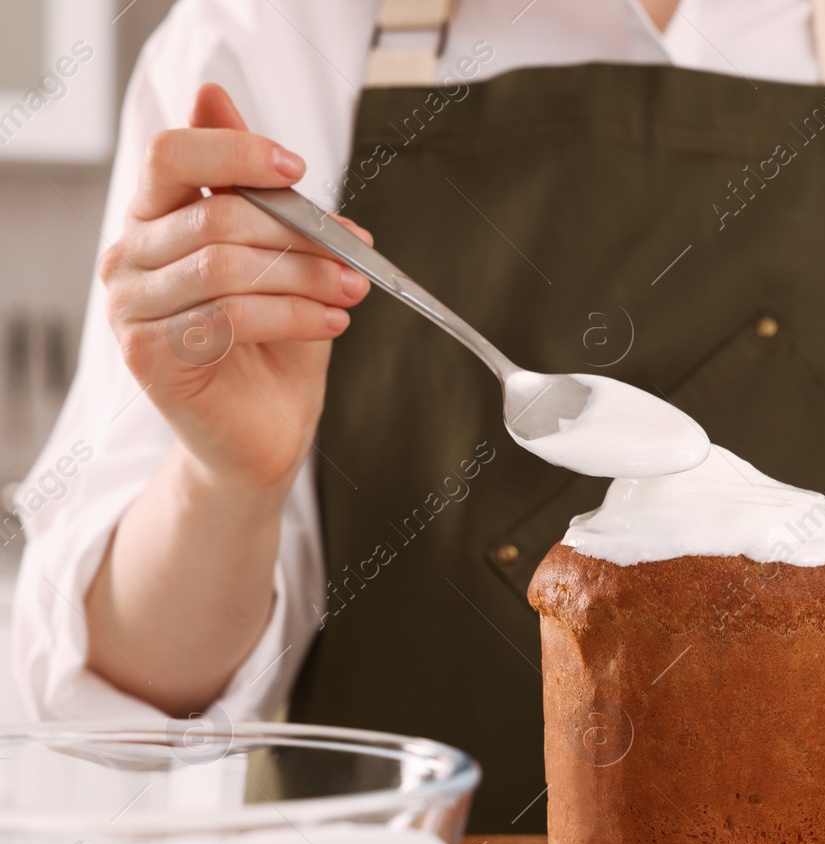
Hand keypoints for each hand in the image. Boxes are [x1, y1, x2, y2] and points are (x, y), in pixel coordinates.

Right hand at [101, 83, 372, 497]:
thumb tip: (214, 94)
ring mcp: (130, 308)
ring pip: (226, 267)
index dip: (235, 152)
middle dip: (301, 233)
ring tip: (353, 291)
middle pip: (216, 215)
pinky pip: (228, 317)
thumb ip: (250, 186)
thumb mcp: (275, 252)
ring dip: (307, 276)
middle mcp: (128, 257)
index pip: (170, 154)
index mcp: (152, 219)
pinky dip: (294, 316)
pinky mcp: (148, 354)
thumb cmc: (272, 341)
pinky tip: (333, 323)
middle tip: (357, 253)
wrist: (265, 430)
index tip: (298, 170)